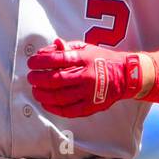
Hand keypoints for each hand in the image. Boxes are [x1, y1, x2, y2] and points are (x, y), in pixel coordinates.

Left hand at [26, 39, 140, 117]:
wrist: (126, 76)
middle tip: (31, 77)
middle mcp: (86, 76)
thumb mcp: (87, 48)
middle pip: (54, 79)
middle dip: (37, 79)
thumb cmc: (103, 61)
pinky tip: (46, 103)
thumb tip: (50, 48)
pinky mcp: (90, 106)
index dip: (40, 61)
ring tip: (35, 90)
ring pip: (58, 97)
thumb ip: (67, 48)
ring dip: (42, 94)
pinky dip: (53, 108)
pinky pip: (68, 110)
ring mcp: (88, 93)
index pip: (57, 59)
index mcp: (85, 59)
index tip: (32, 62)